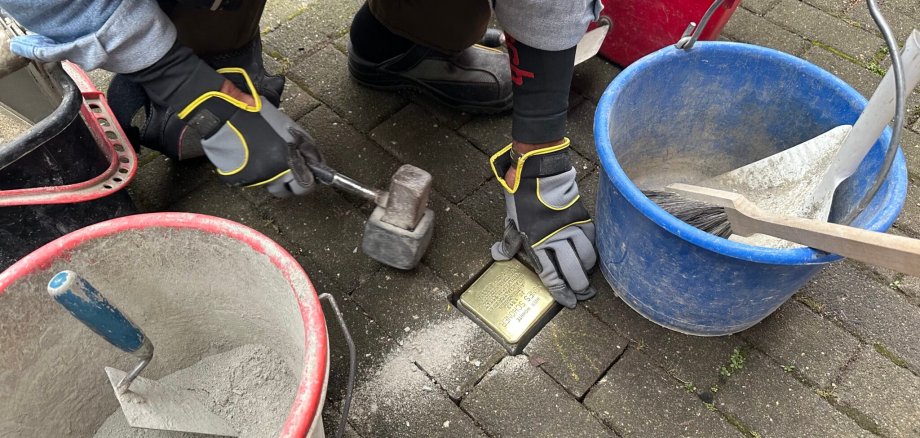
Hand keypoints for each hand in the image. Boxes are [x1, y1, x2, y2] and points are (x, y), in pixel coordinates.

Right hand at [125, 42, 322, 195]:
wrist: (223, 113)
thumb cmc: (255, 113)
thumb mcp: (286, 126)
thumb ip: (301, 145)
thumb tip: (312, 161)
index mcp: (293, 157)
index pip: (308, 183)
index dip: (309, 179)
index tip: (308, 174)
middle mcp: (279, 171)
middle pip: (294, 191)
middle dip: (293, 184)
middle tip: (289, 173)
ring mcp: (261, 177)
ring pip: (274, 189)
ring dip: (275, 180)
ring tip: (268, 163)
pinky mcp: (243, 179)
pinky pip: (255, 183)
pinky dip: (256, 174)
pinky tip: (252, 159)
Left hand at [489, 138, 596, 307]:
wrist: (538, 172)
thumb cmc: (521, 197)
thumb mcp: (510, 220)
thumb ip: (508, 241)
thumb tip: (498, 255)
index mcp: (536, 243)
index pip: (551, 275)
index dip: (561, 292)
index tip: (569, 302)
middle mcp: (556, 239)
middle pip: (573, 270)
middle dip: (579, 286)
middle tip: (583, 293)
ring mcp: (571, 228)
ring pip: (587, 256)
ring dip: (588, 268)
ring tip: (587, 274)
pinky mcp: (581, 216)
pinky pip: (592, 238)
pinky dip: (593, 248)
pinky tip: (591, 254)